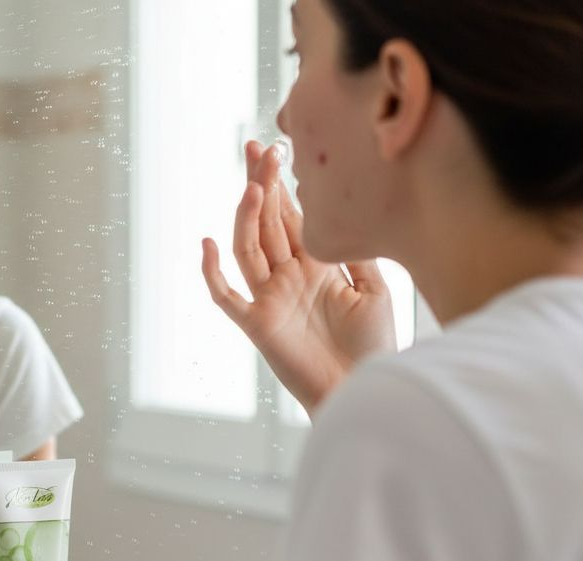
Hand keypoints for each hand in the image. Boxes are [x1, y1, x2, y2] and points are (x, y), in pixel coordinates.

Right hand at [201, 141, 396, 413]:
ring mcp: (269, 298)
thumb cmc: (373, 346)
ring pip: (248, 248)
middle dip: (262, 184)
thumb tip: (341, 212)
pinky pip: (225, 296)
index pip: (292, 217)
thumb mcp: (374, 289)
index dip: (283, 184)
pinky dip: (212, 272)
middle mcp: (287, 278)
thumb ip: (355, 253)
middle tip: (258, 148)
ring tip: (255, 185)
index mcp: (314, 266)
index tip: (279, 148)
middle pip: (267, 223)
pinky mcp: (257, 324)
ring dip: (248, 216)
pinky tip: (208, 243)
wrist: (364, 389)